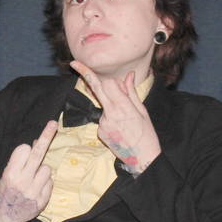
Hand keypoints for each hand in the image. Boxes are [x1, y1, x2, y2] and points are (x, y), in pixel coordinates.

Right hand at [0, 120, 57, 221]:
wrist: (3, 218)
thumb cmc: (3, 193)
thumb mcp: (5, 175)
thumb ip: (19, 162)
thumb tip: (35, 144)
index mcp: (10, 174)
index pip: (24, 149)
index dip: (25, 149)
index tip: (26, 150)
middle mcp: (23, 182)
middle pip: (38, 154)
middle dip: (45, 136)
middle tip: (53, 123)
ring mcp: (34, 192)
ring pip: (47, 168)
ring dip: (41, 170)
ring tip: (32, 179)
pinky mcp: (42, 200)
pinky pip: (50, 182)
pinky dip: (44, 183)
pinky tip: (36, 189)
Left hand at [70, 60, 160, 175]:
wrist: (142, 157)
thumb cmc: (146, 133)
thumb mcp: (142, 111)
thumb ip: (131, 93)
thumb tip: (128, 75)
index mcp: (123, 107)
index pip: (107, 84)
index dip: (100, 76)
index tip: (80, 64)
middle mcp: (110, 114)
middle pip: (97, 90)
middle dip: (85, 76)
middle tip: (74, 63)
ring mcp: (103, 124)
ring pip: (104, 105)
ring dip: (112, 106)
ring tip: (126, 120)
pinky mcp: (100, 132)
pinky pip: (103, 119)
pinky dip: (110, 119)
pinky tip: (120, 128)